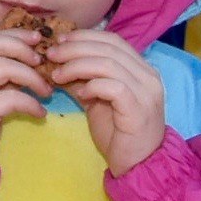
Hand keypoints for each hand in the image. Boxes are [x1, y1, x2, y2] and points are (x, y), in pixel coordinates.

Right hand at [0, 30, 51, 157]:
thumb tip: (22, 61)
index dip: (11, 35)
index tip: (34, 39)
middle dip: (20, 47)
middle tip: (40, 60)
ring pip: (4, 68)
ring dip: (32, 77)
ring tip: (46, 91)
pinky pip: (13, 99)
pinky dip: (31, 103)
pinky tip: (40, 113)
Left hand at [49, 28, 165, 175]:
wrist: (138, 165)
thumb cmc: (117, 131)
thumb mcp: (95, 97)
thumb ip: (83, 76)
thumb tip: (56, 57)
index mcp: (141, 69)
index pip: (112, 39)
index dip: (84, 36)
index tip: (59, 41)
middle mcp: (149, 76)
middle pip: (108, 48)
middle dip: (74, 48)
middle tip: (51, 55)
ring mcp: (147, 92)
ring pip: (108, 64)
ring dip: (77, 65)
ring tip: (58, 75)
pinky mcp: (139, 109)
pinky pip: (113, 86)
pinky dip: (92, 85)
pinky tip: (80, 94)